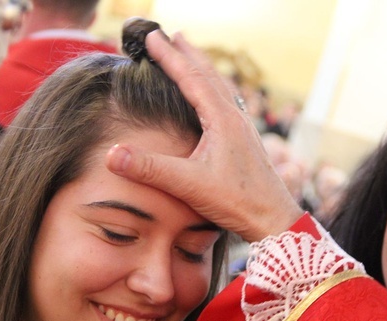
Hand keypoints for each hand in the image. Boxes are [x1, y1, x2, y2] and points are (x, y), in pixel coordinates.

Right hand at [106, 31, 303, 241]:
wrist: (274, 220)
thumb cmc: (238, 202)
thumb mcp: (189, 185)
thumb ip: (150, 169)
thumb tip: (111, 155)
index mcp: (222, 119)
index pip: (191, 78)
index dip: (169, 56)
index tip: (152, 37)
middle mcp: (236, 118)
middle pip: (209, 75)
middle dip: (188, 54)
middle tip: (172, 35)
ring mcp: (244, 130)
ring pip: (221, 88)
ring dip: (203, 70)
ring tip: (191, 57)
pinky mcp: (247, 143)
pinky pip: (228, 105)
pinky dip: (215, 91)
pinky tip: (214, 101)